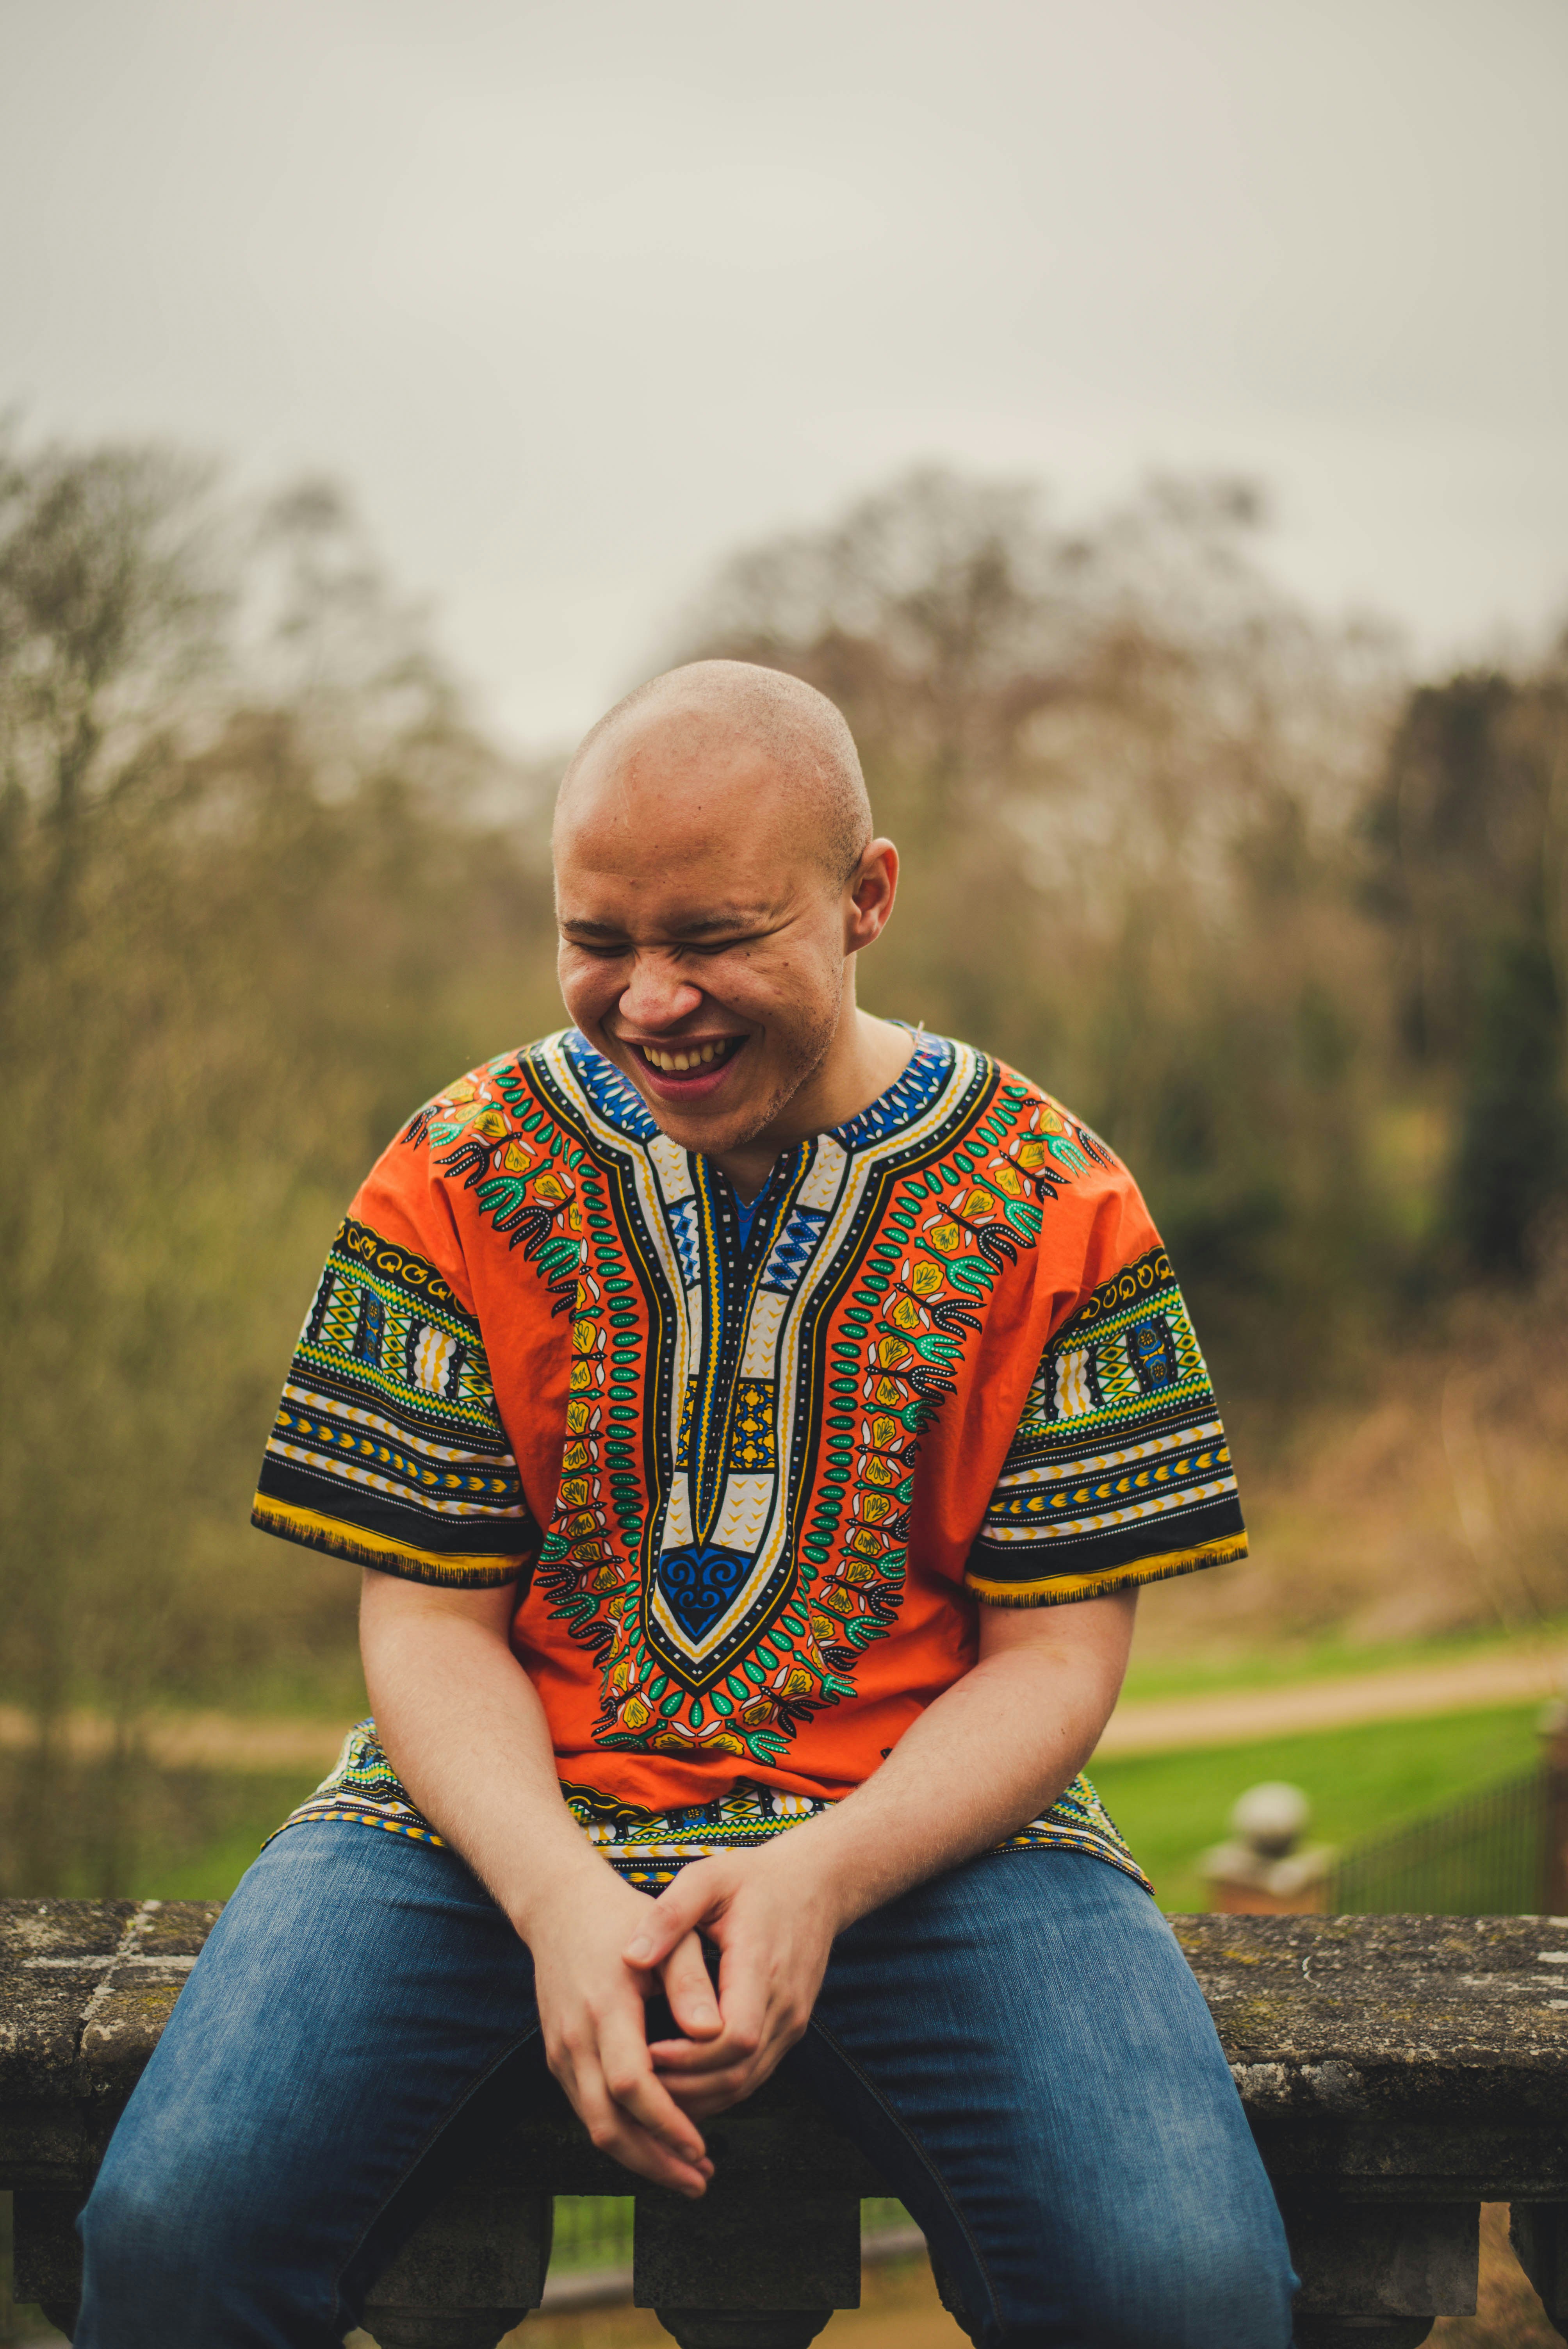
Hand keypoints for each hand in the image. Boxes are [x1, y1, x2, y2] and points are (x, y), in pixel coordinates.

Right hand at [523, 1861, 722, 2193]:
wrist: (560, 1906)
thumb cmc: (624, 1918)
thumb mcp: (669, 1936)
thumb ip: (690, 1982)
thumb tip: (712, 2033)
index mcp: (605, 2008)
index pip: (632, 2085)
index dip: (665, 2123)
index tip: (701, 2148)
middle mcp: (574, 2038)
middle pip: (607, 2123)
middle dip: (653, 2162)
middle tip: (699, 2182)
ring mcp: (560, 2051)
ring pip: (595, 2124)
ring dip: (639, 2156)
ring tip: (686, 2173)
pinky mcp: (557, 2056)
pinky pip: (589, 2108)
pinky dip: (622, 2133)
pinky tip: (656, 2141)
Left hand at [623, 1840, 839, 2117]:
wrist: (815, 1883)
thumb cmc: (754, 1880)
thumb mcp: (707, 1879)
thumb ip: (670, 1915)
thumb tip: (630, 1957)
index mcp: (760, 1965)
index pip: (735, 2036)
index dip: (692, 2056)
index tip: (649, 2052)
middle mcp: (783, 2003)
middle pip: (738, 2070)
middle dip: (687, 2085)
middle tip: (639, 2080)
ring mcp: (791, 2020)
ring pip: (747, 2081)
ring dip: (700, 2094)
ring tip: (652, 2089)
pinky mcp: (790, 2028)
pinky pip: (754, 2073)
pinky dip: (718, 2087)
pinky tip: (682, 2083)